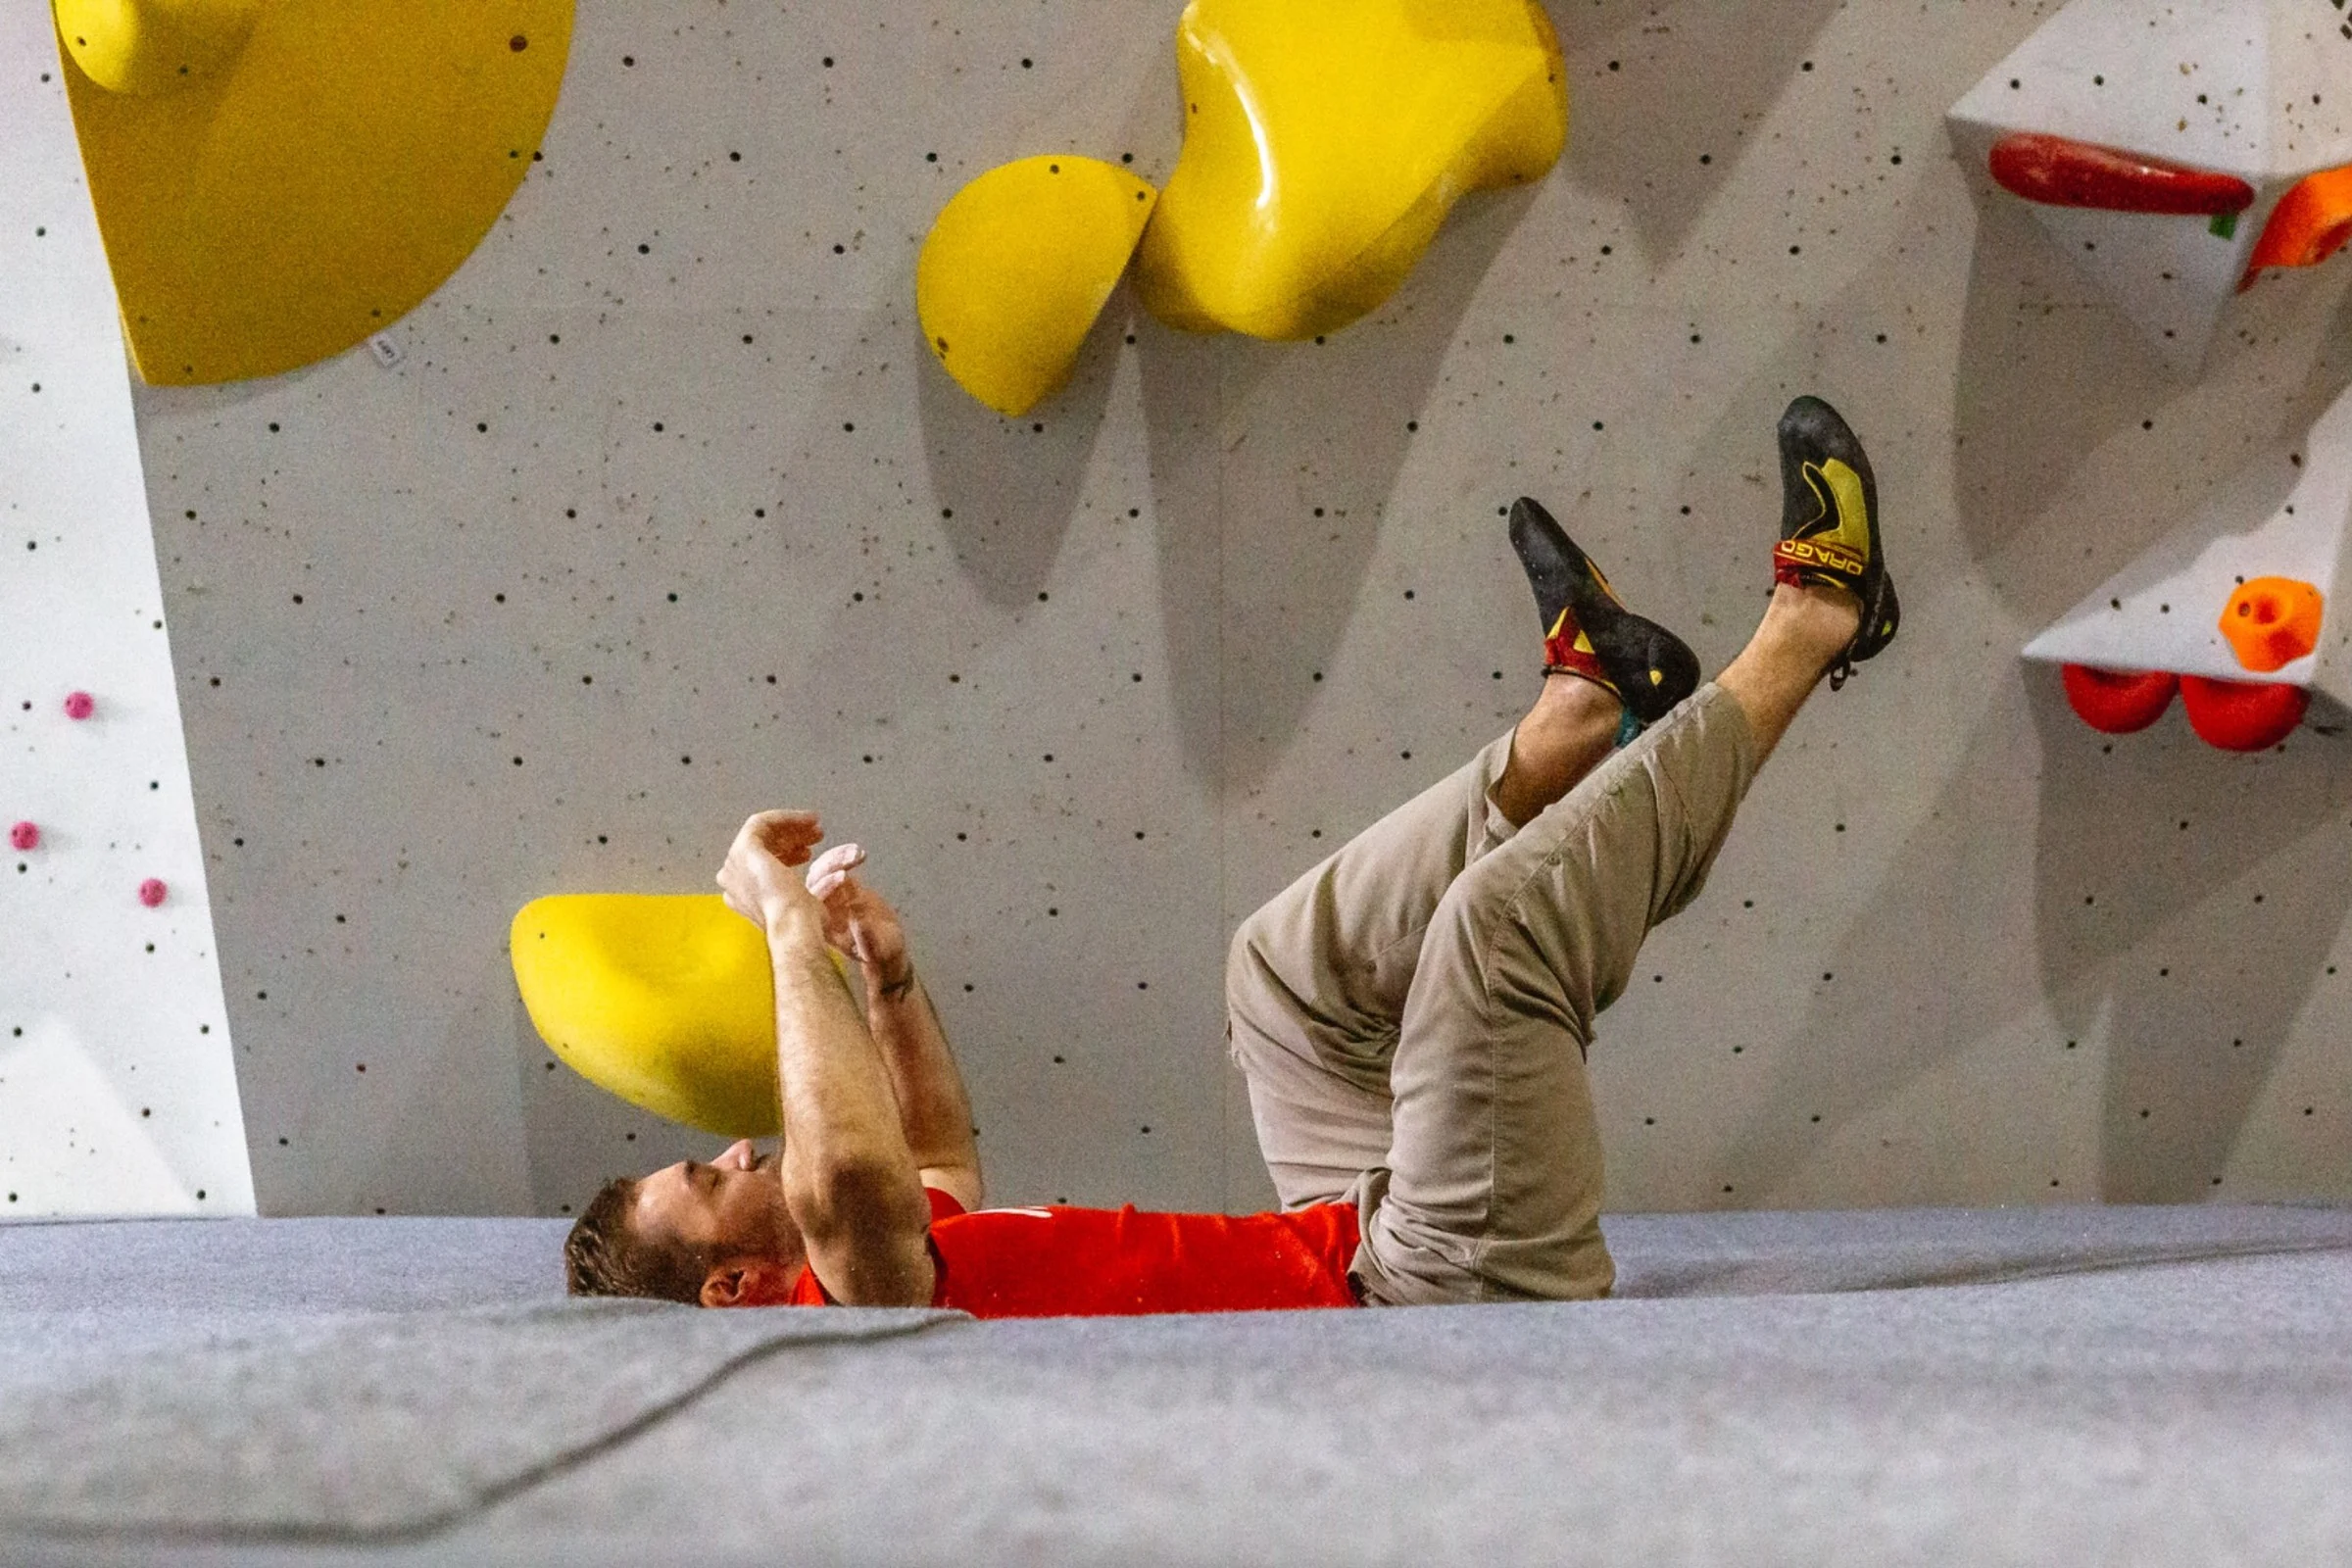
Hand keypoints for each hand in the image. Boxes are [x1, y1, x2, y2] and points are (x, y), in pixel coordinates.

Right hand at [715, 810, 825, 933]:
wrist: (792, 924)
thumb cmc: (798, 923)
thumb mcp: (793, 907)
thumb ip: (789, 894)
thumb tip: (800, 889)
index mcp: (738, 897)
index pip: (759, 867)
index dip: (784, 856)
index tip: (808, 853)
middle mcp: (730, 879)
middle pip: (760, 849)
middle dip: (790, 840)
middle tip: (815, 837)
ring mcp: (734, 862)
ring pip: (762, 834)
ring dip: (791, 829)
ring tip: (817, 831)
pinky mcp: (744, 847)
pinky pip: (762, 822)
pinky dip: (787, 818)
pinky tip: (809, 819)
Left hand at [804, 842, 910, 988]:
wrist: (885, 951)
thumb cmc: (881, 953)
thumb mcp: (879, 950)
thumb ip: (870, 939)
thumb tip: (860, 924)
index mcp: (823, 927)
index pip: (815, 901)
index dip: (826, 886)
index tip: (844, 876)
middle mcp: (820, 911)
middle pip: (814, 881)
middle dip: (831, 865)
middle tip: (852, 856)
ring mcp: (828, 898)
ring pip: (822, 871)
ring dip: (837, 857)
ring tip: (857, 852)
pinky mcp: (839, 889)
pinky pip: (834, 868)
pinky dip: (843, 857)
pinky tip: (857, 853)